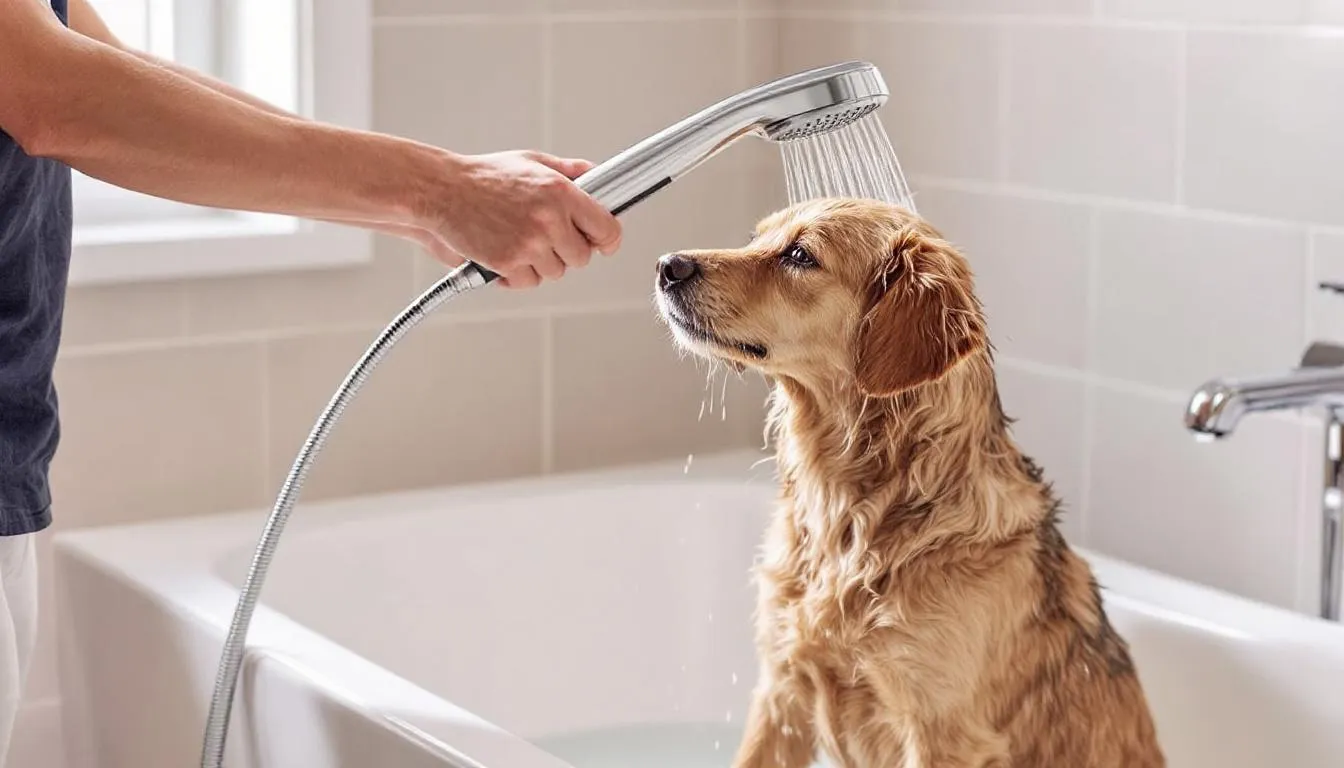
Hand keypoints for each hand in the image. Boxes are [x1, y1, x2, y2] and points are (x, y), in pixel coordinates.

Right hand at [423, 149, 622, 288]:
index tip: (602, 243)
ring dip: (540, 263)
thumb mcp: (532, 161)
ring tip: (518, 239)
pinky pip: (528, 282)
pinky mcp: (508, 263)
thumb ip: (570, 171)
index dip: (606, 239)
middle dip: (567, 251)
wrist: (441, 191)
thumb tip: (598, 177)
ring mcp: (529, 244)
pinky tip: (504, 252)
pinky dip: (517, 274)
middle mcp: (549, 219)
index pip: (607, 229)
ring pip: (555, 272)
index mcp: (561, 191)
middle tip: (546, 237)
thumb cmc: (483, 176)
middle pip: (582, 257)